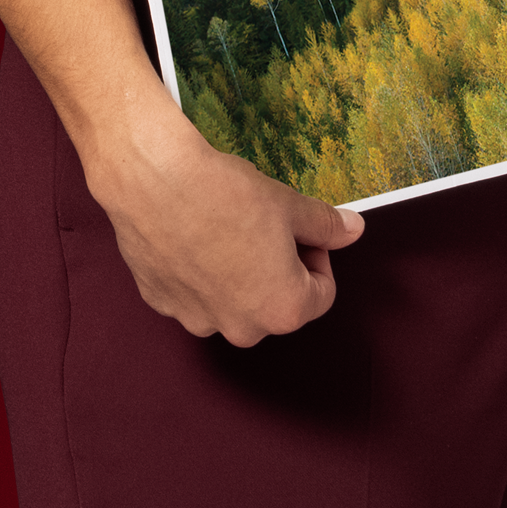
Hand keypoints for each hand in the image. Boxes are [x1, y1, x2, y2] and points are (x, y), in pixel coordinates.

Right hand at [82, 93, 364, 344]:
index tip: (298, 229)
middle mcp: (241, 328)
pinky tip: (189, 234)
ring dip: (234, 274)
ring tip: (220, 229)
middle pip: (273, 302)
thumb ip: (326, 226)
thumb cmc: (226, 195)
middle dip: (275, 270)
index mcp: (283, 310)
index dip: (315, 255)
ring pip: (230, 301)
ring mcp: (195, 318)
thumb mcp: (290, 205)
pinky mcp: (160, 302)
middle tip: (260, 227)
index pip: (320, 293)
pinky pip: (190, 292)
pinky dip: (195, 271)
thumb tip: (352, 230)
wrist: (154, 179)